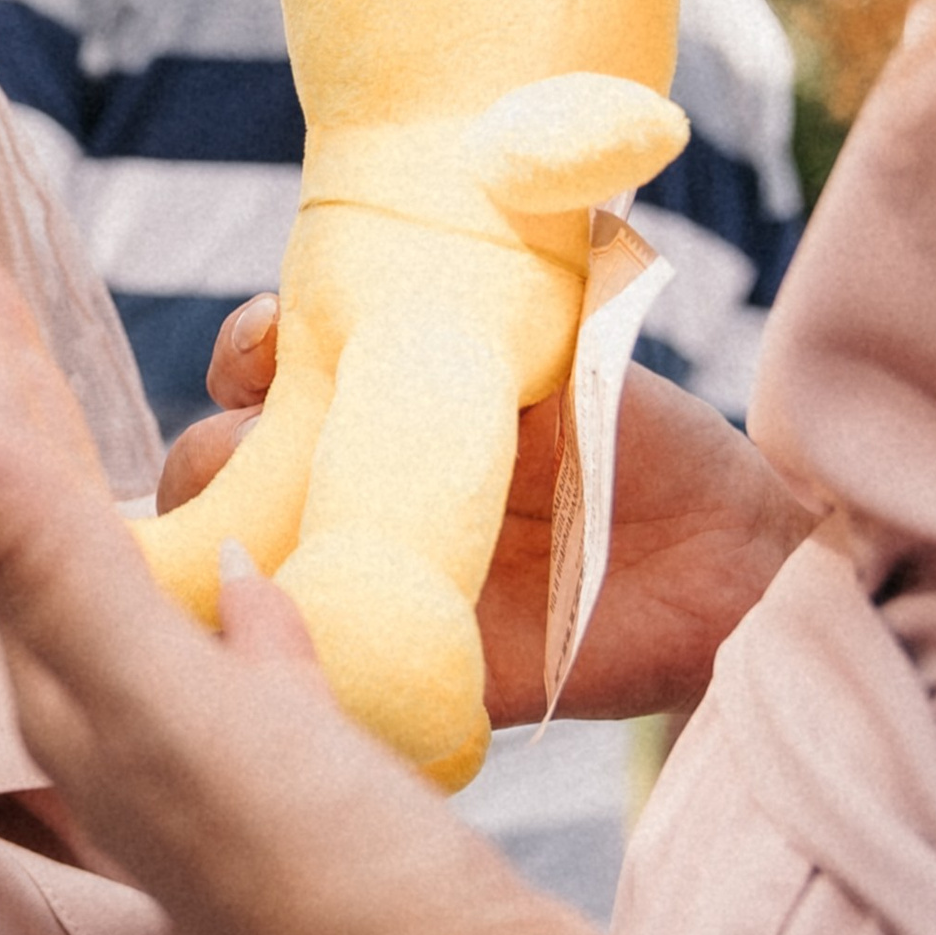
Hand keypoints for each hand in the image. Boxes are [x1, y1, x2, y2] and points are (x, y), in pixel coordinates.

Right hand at [161, 299, 823, 723]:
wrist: (722, 560)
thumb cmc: (643, 439)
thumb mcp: (557, 354)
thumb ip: (482, 325)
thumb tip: (416, 275)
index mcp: (373, 392)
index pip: (256, 364)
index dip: (246, 354)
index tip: (270, 352)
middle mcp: (346, 477)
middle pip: (213, 467)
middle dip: (214, 459)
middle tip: (259, 462)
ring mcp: (359, 567)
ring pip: (236, 565)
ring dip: (226, 559)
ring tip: (268, 552)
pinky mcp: (390, 655)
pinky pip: (304, 659)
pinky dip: (279, 652)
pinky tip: (288, 637)